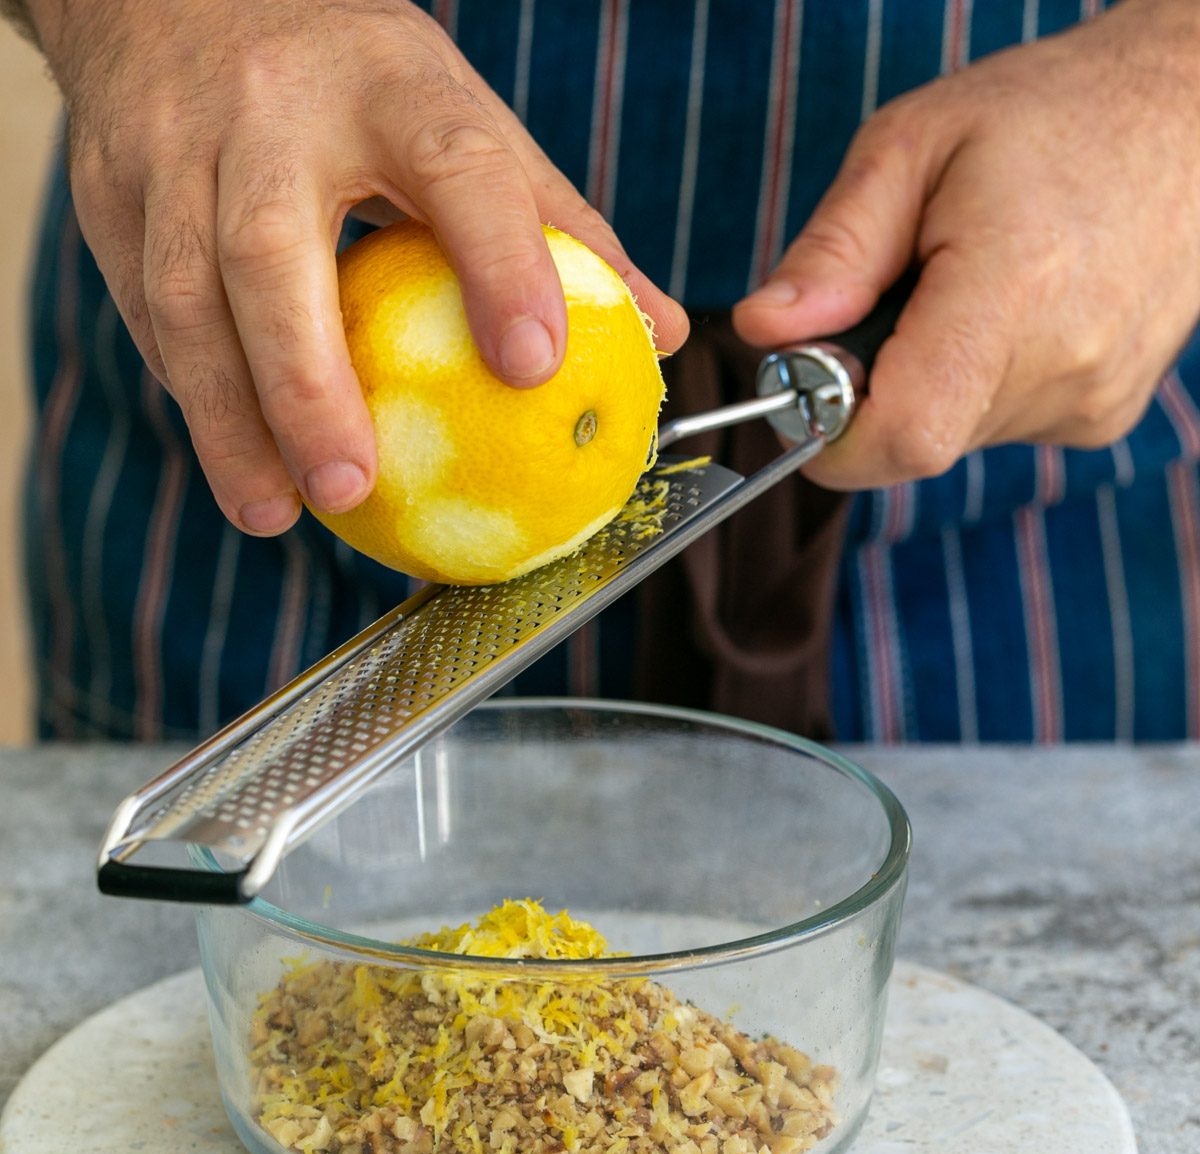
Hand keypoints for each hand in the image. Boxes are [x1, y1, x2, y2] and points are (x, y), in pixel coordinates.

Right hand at [27, 0, 687, 534]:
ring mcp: (173, 151)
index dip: (500, 262)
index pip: (456, 166)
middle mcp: (272, 111)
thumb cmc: (354, 82)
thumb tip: (661, 334)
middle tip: (352, 485)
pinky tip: (238, 455)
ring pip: (183, 295)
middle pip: (269, 248)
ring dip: (227, 418)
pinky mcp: (110, 197)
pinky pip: (145, 312)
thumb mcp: (462, 118)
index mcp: (390, 84)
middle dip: (306, 381)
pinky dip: (193, 393)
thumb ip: (556, 227)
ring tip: (275, 512)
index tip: (536, 364)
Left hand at [733, 0, 1199, 490]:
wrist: (1193, 116)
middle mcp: (1064, 366)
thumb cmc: (1050, 114)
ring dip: (930, 378)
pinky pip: (999, 426)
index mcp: (1012, 293)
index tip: (809, 383)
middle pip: (915, 440)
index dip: (831, 433)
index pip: (901, 438)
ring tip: (972, 283)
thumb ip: (833, 251)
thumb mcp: (913, 146)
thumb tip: (761, 331)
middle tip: (897, 293)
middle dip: (875, 387)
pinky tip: (1017, 307)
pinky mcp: (1103, 417)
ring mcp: (1092, 401)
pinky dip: (978, 380)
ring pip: (953, 434)